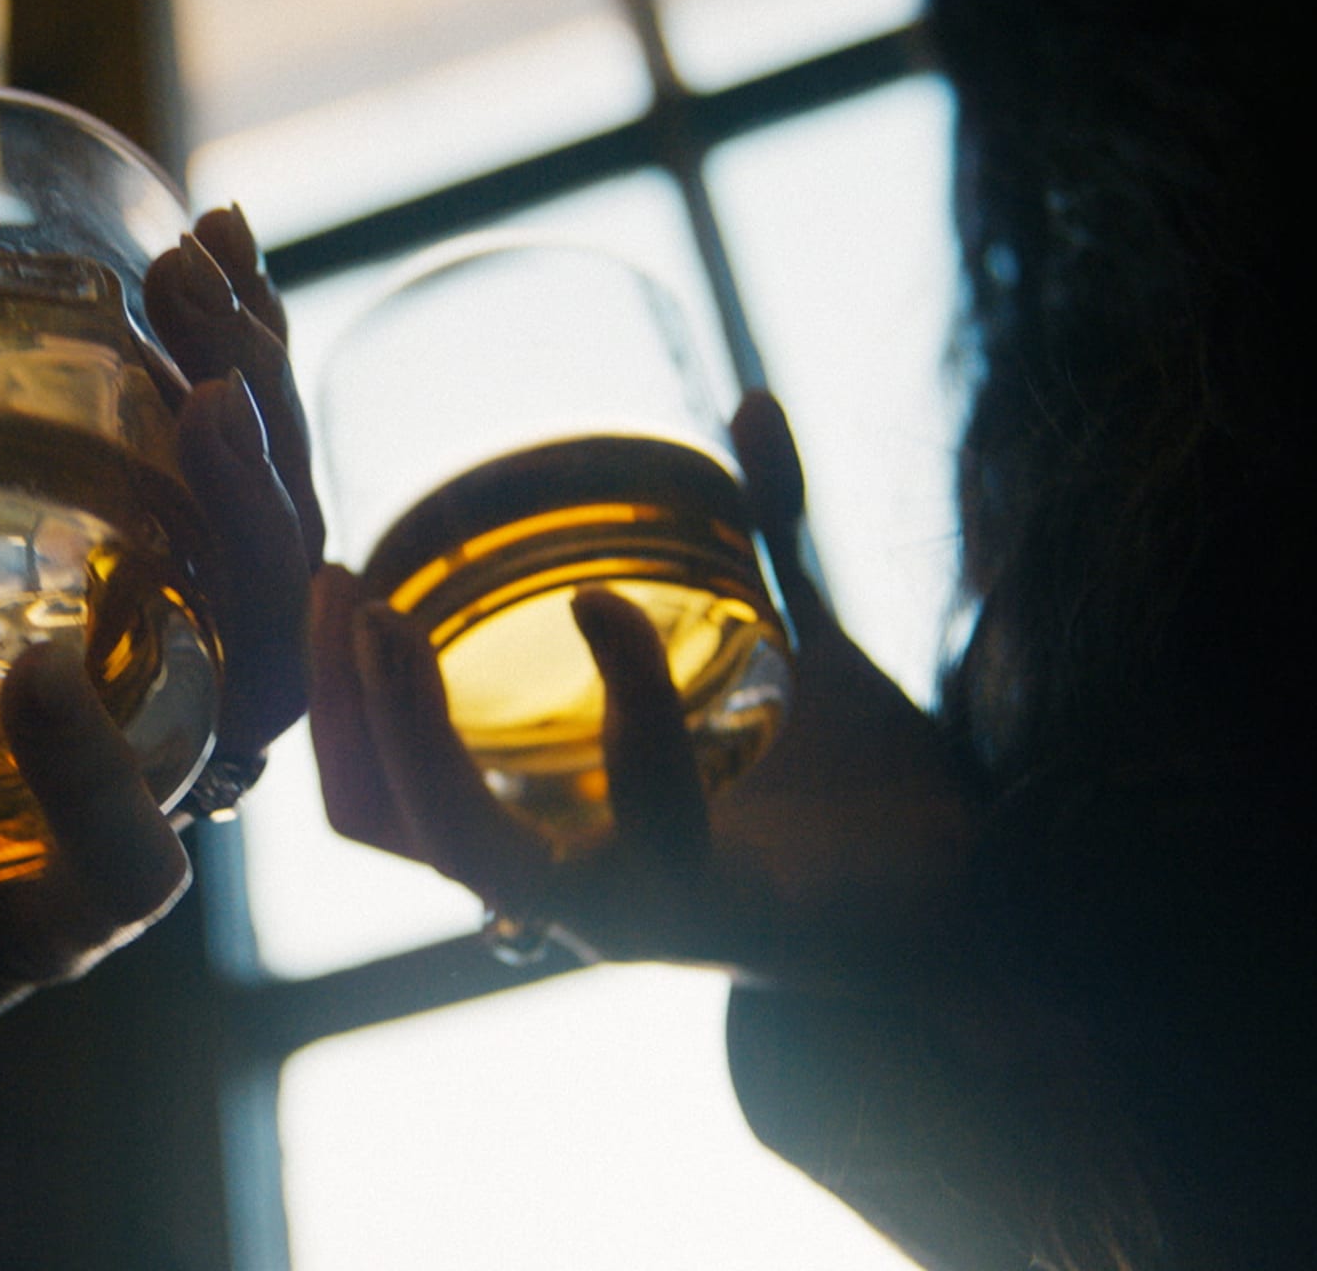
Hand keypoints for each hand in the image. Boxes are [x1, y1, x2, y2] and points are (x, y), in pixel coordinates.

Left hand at [0, 206, 315, 1119]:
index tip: (211, 232)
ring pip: (264, 687)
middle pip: (280, 558)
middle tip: (204, 287)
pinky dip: (99, 765)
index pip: (234, 481)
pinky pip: (134, 854)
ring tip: (201, 406)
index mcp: (123, 627)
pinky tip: (52, 665)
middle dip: (268, 405)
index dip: (253, 356)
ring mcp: (128, 817)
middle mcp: (159, 715)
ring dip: (251, 535)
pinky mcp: (63, 927)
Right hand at [307, 393, 970, 984]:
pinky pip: (641, 816)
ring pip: (462, 847)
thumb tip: (751, 401)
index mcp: (547, 826)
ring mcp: (627, 914)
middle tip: (340, 590)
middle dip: (338, 706)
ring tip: (391, 625)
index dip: (328, 691)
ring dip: (410, 736)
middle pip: (380, 823)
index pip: (376, 789)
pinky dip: (618, 704)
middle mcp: (562, 884)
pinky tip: (607, 610)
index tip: (331, 569)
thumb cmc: (871, 782)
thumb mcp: (799, 636)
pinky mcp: (714, 916)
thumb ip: (772, 533)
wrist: (988, 892)